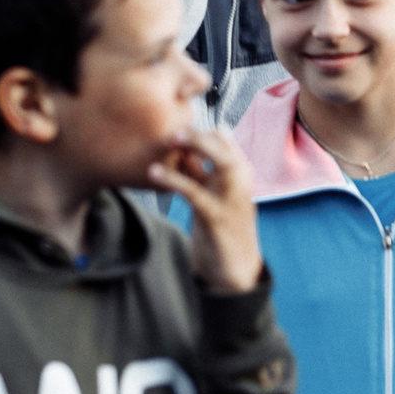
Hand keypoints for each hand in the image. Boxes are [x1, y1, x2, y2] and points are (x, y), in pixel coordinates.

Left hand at [147, 128, 264, 292]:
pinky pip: (196, 192)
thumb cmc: (220, 230)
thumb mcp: (209, 195)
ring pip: (221, 161)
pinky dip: (175, 179)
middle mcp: (240, 181)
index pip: (224, 139)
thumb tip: (179, 148)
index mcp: (239, 174)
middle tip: (173, 127)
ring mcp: (232, 199)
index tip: (174, 122)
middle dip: (200, 132)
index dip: (200, 128)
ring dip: (196, 146)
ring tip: (170, 138)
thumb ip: (198, 173)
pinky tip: (154, 173)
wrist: (235, 271)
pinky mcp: (218, 218)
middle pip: (225, 145)